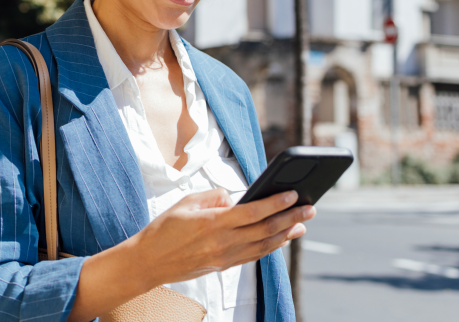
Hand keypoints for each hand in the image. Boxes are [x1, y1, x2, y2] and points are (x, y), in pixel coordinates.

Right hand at [68, 189, 314, 321]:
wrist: (148, 262)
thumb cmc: (163, 229)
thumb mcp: (185, 202)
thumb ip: (213, 197)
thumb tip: (233, 197)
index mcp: (213, 223)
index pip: (253, 211)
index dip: (276, 203)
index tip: (293, 193)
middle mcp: (223, 242)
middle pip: (265, 229)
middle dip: (291, 218)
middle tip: (310, 208)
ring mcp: (225, 257)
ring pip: (264, 245)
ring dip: (286, 234)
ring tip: (302, 224)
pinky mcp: (223, 266)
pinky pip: (254, 256)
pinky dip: (271, 247)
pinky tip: (280, 239)